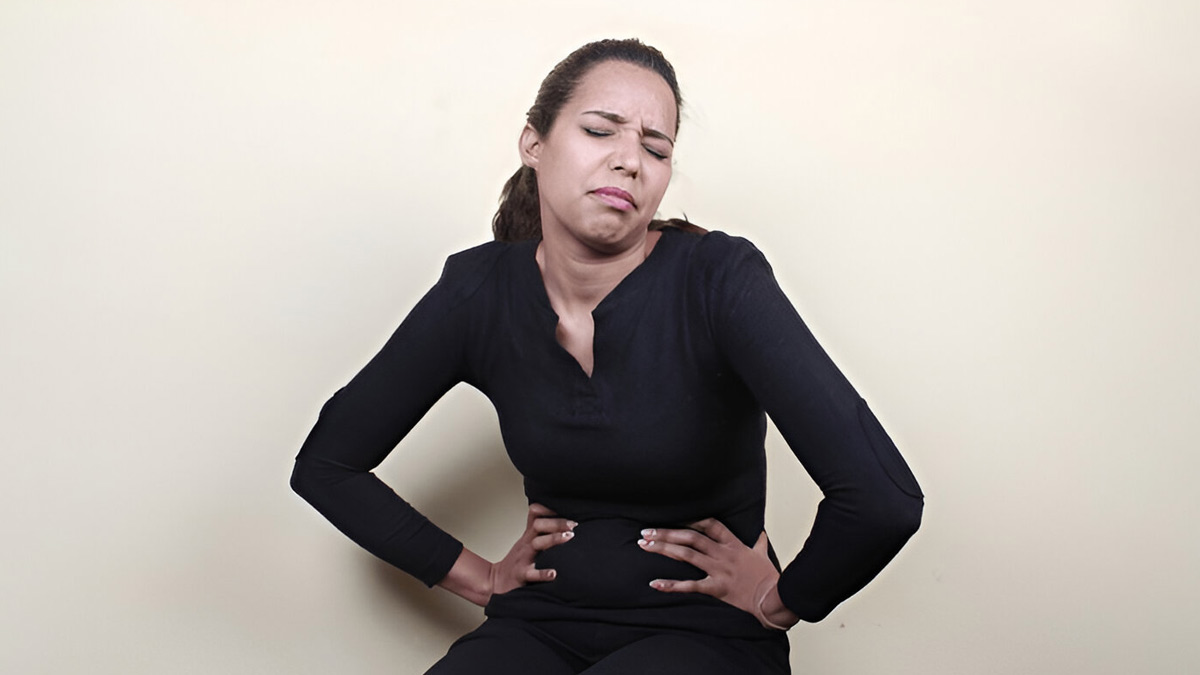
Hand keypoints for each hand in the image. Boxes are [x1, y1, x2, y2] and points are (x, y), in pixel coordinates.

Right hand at [488, 503, 575, 597]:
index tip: (566, 508)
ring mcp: (523, 559)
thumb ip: (539, 529)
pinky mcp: (521, 575)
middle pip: (538, 526)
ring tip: (568, 537)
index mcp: (528, 536)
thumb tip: (560, 518)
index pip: (535, 514)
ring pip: (537, 544)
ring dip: (553, 539)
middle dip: (556, 523)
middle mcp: (526, 544)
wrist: (497, 582)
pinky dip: (543, 574)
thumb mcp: (526, 541)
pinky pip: (532, 574)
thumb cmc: (518, 561)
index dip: (548, 508)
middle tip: (573, 524)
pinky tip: (554, 574)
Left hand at [638, 518, 798, 629]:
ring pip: (687, 555)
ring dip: (663, 549)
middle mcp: (723, 554)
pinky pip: (691, 585)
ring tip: (644, 545)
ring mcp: (719, 570)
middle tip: (646, 531)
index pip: (709, 524)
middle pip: (690, 537)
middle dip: (666, 532)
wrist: (774, 598)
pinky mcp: (716, 588)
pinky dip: (671, 585)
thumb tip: (761, 533)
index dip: (690, 518)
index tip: (673, 516)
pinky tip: (655, 583)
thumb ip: (759, 542)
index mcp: (733, 544)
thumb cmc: (769, 577)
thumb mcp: (762, 554)